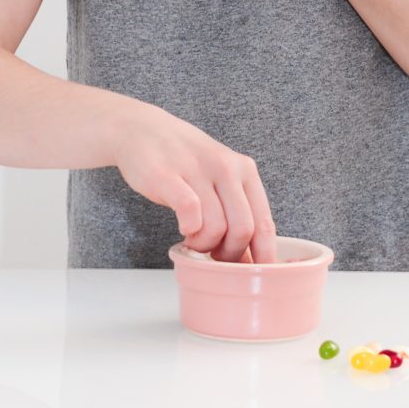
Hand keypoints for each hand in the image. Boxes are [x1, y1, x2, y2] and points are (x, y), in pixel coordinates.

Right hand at [112, 97, 277, 263]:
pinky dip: (189, 229)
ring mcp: (197, 170)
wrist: (144, 129)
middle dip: (229, 254)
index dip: (261, 257)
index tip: (254, 277)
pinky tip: (183, 228)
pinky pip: (190, 211)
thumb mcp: (220, 176)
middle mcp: (226, 167)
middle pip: (243, 229)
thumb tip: (248, 260)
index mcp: (244, 170)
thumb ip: (236, 209)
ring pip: (216, 227)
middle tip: (213, 255)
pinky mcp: (167, 176)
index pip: (264, 223)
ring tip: (193, 240)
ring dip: (204, 246)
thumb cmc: (186, 161)